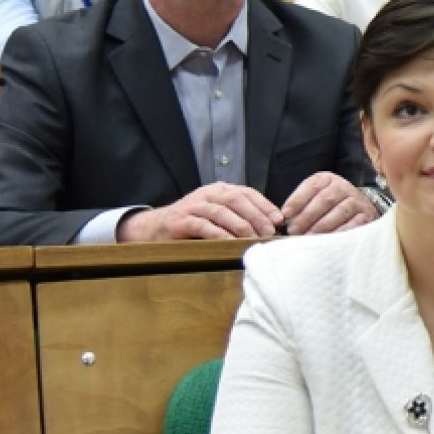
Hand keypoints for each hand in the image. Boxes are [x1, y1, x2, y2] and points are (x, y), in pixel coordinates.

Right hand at [116, 182, 281, 241]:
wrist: (154, 228)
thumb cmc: (192, 223)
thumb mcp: (216, 214)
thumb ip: (238, 215)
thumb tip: (270, 227)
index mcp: (219, 190)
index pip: (247, 192)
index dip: (264, 205)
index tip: (279, 220)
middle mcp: (207, 194)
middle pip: (237, 200)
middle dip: (257, 216)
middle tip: (269, 232)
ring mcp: (193, 206)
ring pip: (222, 212)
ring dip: (242, 225)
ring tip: (254, 238)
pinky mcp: (181, 221)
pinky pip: (204, 226)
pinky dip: (220, 234)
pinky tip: (232, 243)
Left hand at [279, 172, 378, 234]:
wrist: (359, 207)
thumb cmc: (329, 205)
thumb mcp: (314, 197)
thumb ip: (300, 205)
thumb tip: (284, 219)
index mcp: (328, 179)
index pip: (312, 186)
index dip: (297, 200)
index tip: (285, 215)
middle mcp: (343, 186)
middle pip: (325, 199)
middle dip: (307, 216)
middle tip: (294, 230)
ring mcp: (356, 201)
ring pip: (339, 212)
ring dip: (321, 227)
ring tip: (307, 238)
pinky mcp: (365, 216)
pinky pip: (352, 225)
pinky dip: (338, 233)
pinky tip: (326, 241)